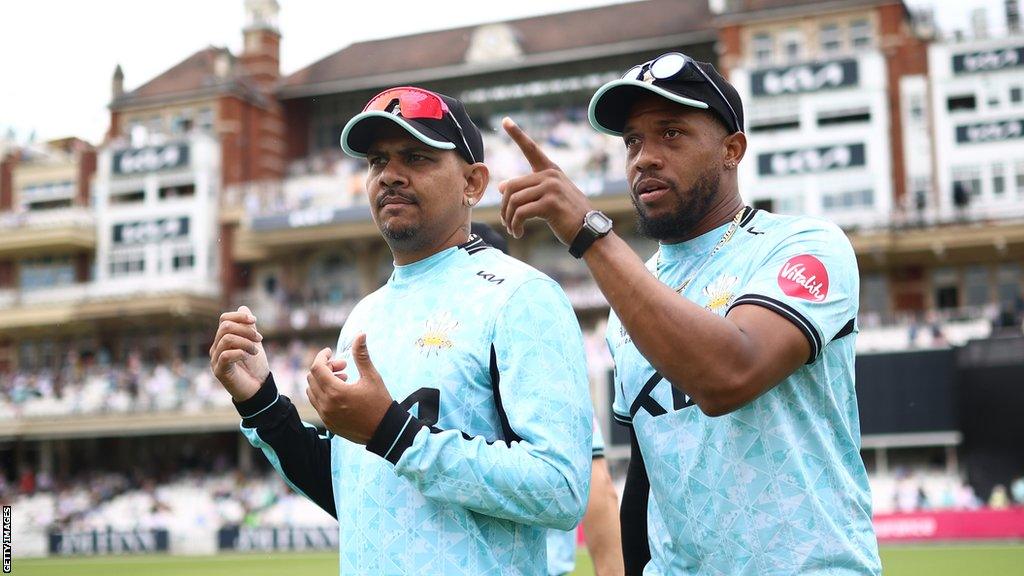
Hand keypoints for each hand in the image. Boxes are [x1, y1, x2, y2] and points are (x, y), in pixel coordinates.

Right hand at [209, 305, 268, 401]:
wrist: (258, 389)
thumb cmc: (255, 367)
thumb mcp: (254, 343)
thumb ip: (248, 327)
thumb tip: (243, 307)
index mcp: (223, 340)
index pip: (224, 319)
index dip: (239, 316)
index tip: (254, 320)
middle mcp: (216, 348)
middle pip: (225, 327)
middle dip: (246, 330)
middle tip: (259, 339)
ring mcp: (215, 360)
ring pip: (227, 339)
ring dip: (246, 342)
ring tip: (256, 351)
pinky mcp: (219, 372)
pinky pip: (226, 355)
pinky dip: (240, 352)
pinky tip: (249, 357)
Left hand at [305, 334, 392, 444]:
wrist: (385, 431)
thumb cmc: (380, 403)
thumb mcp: (372, 377)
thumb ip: (362, 355)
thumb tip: (360, 334)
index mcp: (336, 391)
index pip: (317, 368)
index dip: (321, 356)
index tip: (329, 351)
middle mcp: (326, 404)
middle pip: (312, 378)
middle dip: (325, 367)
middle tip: (342, 366)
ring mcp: (326, 416)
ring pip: (312, 391)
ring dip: (322, 381)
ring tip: (342, 379)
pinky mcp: (328, 424)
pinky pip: (317, 404)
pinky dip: (323, 394)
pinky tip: (340, 393)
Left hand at [499, 117, 593, 243]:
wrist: (589, 231)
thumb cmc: (568, 216)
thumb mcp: (549, 198)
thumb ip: (529, 190)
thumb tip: (501, 187)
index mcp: (551, 171)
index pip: (531, 149)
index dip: (517, 134)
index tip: (506, 120)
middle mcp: (550, 175)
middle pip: (511, 186)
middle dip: (504, 207)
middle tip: (505, 222)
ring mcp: (551, 188)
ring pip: (514, 201)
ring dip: (509, 219)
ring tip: (512, 229)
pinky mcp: (550, 203)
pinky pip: (521, 213)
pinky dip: (515, 225)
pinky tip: (518, 233)